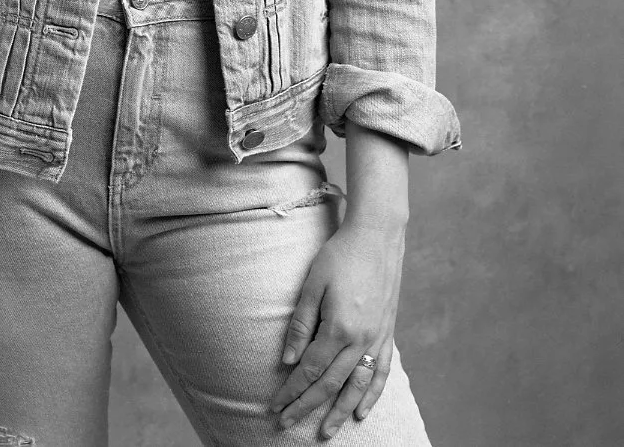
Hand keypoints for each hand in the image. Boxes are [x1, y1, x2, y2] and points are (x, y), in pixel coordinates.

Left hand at [271, 219, 403, 439]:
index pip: (310, 370)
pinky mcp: (388, 333)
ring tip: (326, 431)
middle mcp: (361, 340)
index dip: (291, 391)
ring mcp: (377, 339)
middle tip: (288, 424)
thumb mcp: (312, 285)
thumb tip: (286, 361)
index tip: (275, 407)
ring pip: (358, 385)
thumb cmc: (339, 255)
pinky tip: (361, 411)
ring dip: (340, 411)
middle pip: (331, 384)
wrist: (377, 236)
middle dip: (308, 406)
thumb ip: (300, 324)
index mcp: (339, 328)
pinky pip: (382, 372)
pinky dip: (372, 395)